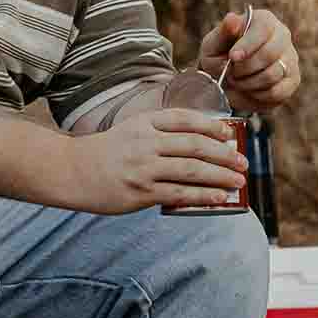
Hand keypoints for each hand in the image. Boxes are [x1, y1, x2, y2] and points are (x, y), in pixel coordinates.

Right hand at [76, 108, 247, 214]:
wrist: (74, 171)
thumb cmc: (109, 152)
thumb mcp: (132, 130)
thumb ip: (160, 132)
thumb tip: (202, 143)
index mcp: (145, 122)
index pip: (185, 119)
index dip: (212, 126)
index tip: (230, 134)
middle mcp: (146, 142)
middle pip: (195, 145)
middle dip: (225, 154)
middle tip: (243, 162)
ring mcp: (143, 168)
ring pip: (191, 170)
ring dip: (220, 176)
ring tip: (238, 182)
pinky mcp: (141, 192)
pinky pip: (179, 194)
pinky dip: (203, 195)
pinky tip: (219, 197)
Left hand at [195, 6, 299, 113]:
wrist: (227, 80)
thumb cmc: (220, 56)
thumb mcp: (214, 44)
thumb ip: (223, 33)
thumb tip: (232, 19)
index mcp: (264, 20)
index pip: (263, 29)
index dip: (247, 45)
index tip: (233, 57)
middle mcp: (282, 36)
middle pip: (269, 53)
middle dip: (245, 68)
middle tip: (230, 74)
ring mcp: (290, 58)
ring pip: (272, 75)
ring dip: (248, 83)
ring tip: (237, 81)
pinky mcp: (293, 79)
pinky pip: (277, 91)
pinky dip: (258, 95)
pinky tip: (249, 90)